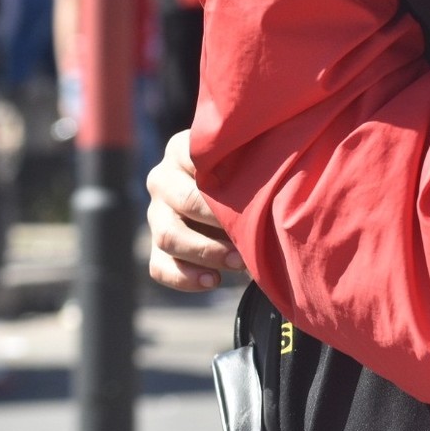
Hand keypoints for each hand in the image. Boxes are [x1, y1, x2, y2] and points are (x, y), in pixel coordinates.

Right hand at [146, 129, 247, 290]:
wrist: (235, 199)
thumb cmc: (246, 174)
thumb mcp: (247, 161)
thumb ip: (250, 165)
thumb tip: (273, 188)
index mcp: (181, 150)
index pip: (197, 158)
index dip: (226, 179)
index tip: (253, 192)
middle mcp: (162, 180)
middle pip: (184, 201)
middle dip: (220, 222)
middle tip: (250, 235)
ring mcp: (156, 215)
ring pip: (168, 237)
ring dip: (207, 252)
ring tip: (239, 262)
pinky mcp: (156, 248)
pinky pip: (160, 267)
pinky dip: (186, 278)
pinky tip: (214, 280)